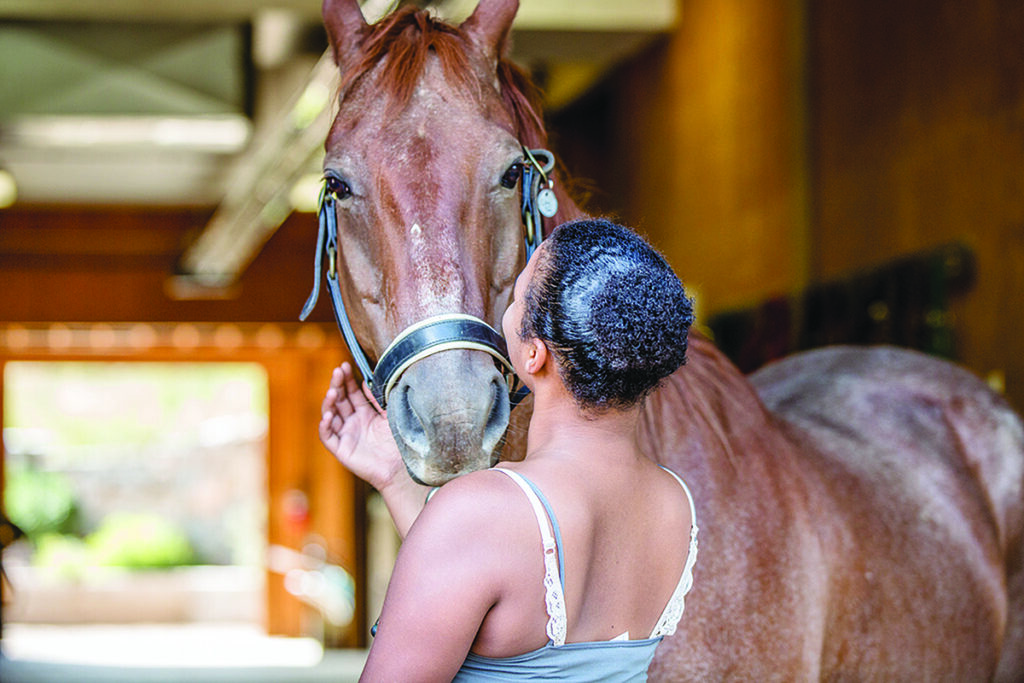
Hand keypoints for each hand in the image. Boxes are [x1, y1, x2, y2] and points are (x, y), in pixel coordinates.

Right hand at [319, 362, 405, 491]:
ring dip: (329, 402)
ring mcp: (345, 435)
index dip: (347, 379)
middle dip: (338, 384)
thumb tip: (367, 382)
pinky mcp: (341, 449)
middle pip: (340, 399)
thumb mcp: (390, 415)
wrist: (401, 468)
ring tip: (333, 391)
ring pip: (331, 414)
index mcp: (365, 413)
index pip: (352, 392)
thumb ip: (379, 400)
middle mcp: (353, 422)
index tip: (345, 365)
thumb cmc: (399, 443)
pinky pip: (328, 436)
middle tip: (338, 371)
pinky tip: (328, 415)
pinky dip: (325, 425)